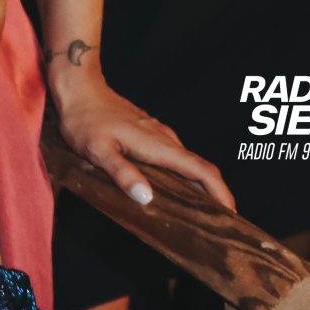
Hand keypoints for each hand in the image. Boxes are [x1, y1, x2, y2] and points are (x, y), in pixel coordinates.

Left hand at [47, 58, 233, 209]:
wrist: (78, 86)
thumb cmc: (84, 119)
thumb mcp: (98, 150)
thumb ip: (122, 173)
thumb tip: (147, 198)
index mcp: (158, 145)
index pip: (201, 170)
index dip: (220, 192)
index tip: (231, 213)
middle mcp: (164, 138)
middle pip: (200, 168)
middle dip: (215, 194)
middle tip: (221, 223)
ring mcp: (158, 134)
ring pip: (187, 161)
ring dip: (200, 185)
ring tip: (202, 212)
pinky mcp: (149, 133)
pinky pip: (174, 156)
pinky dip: (183, 174)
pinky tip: (174, 187)